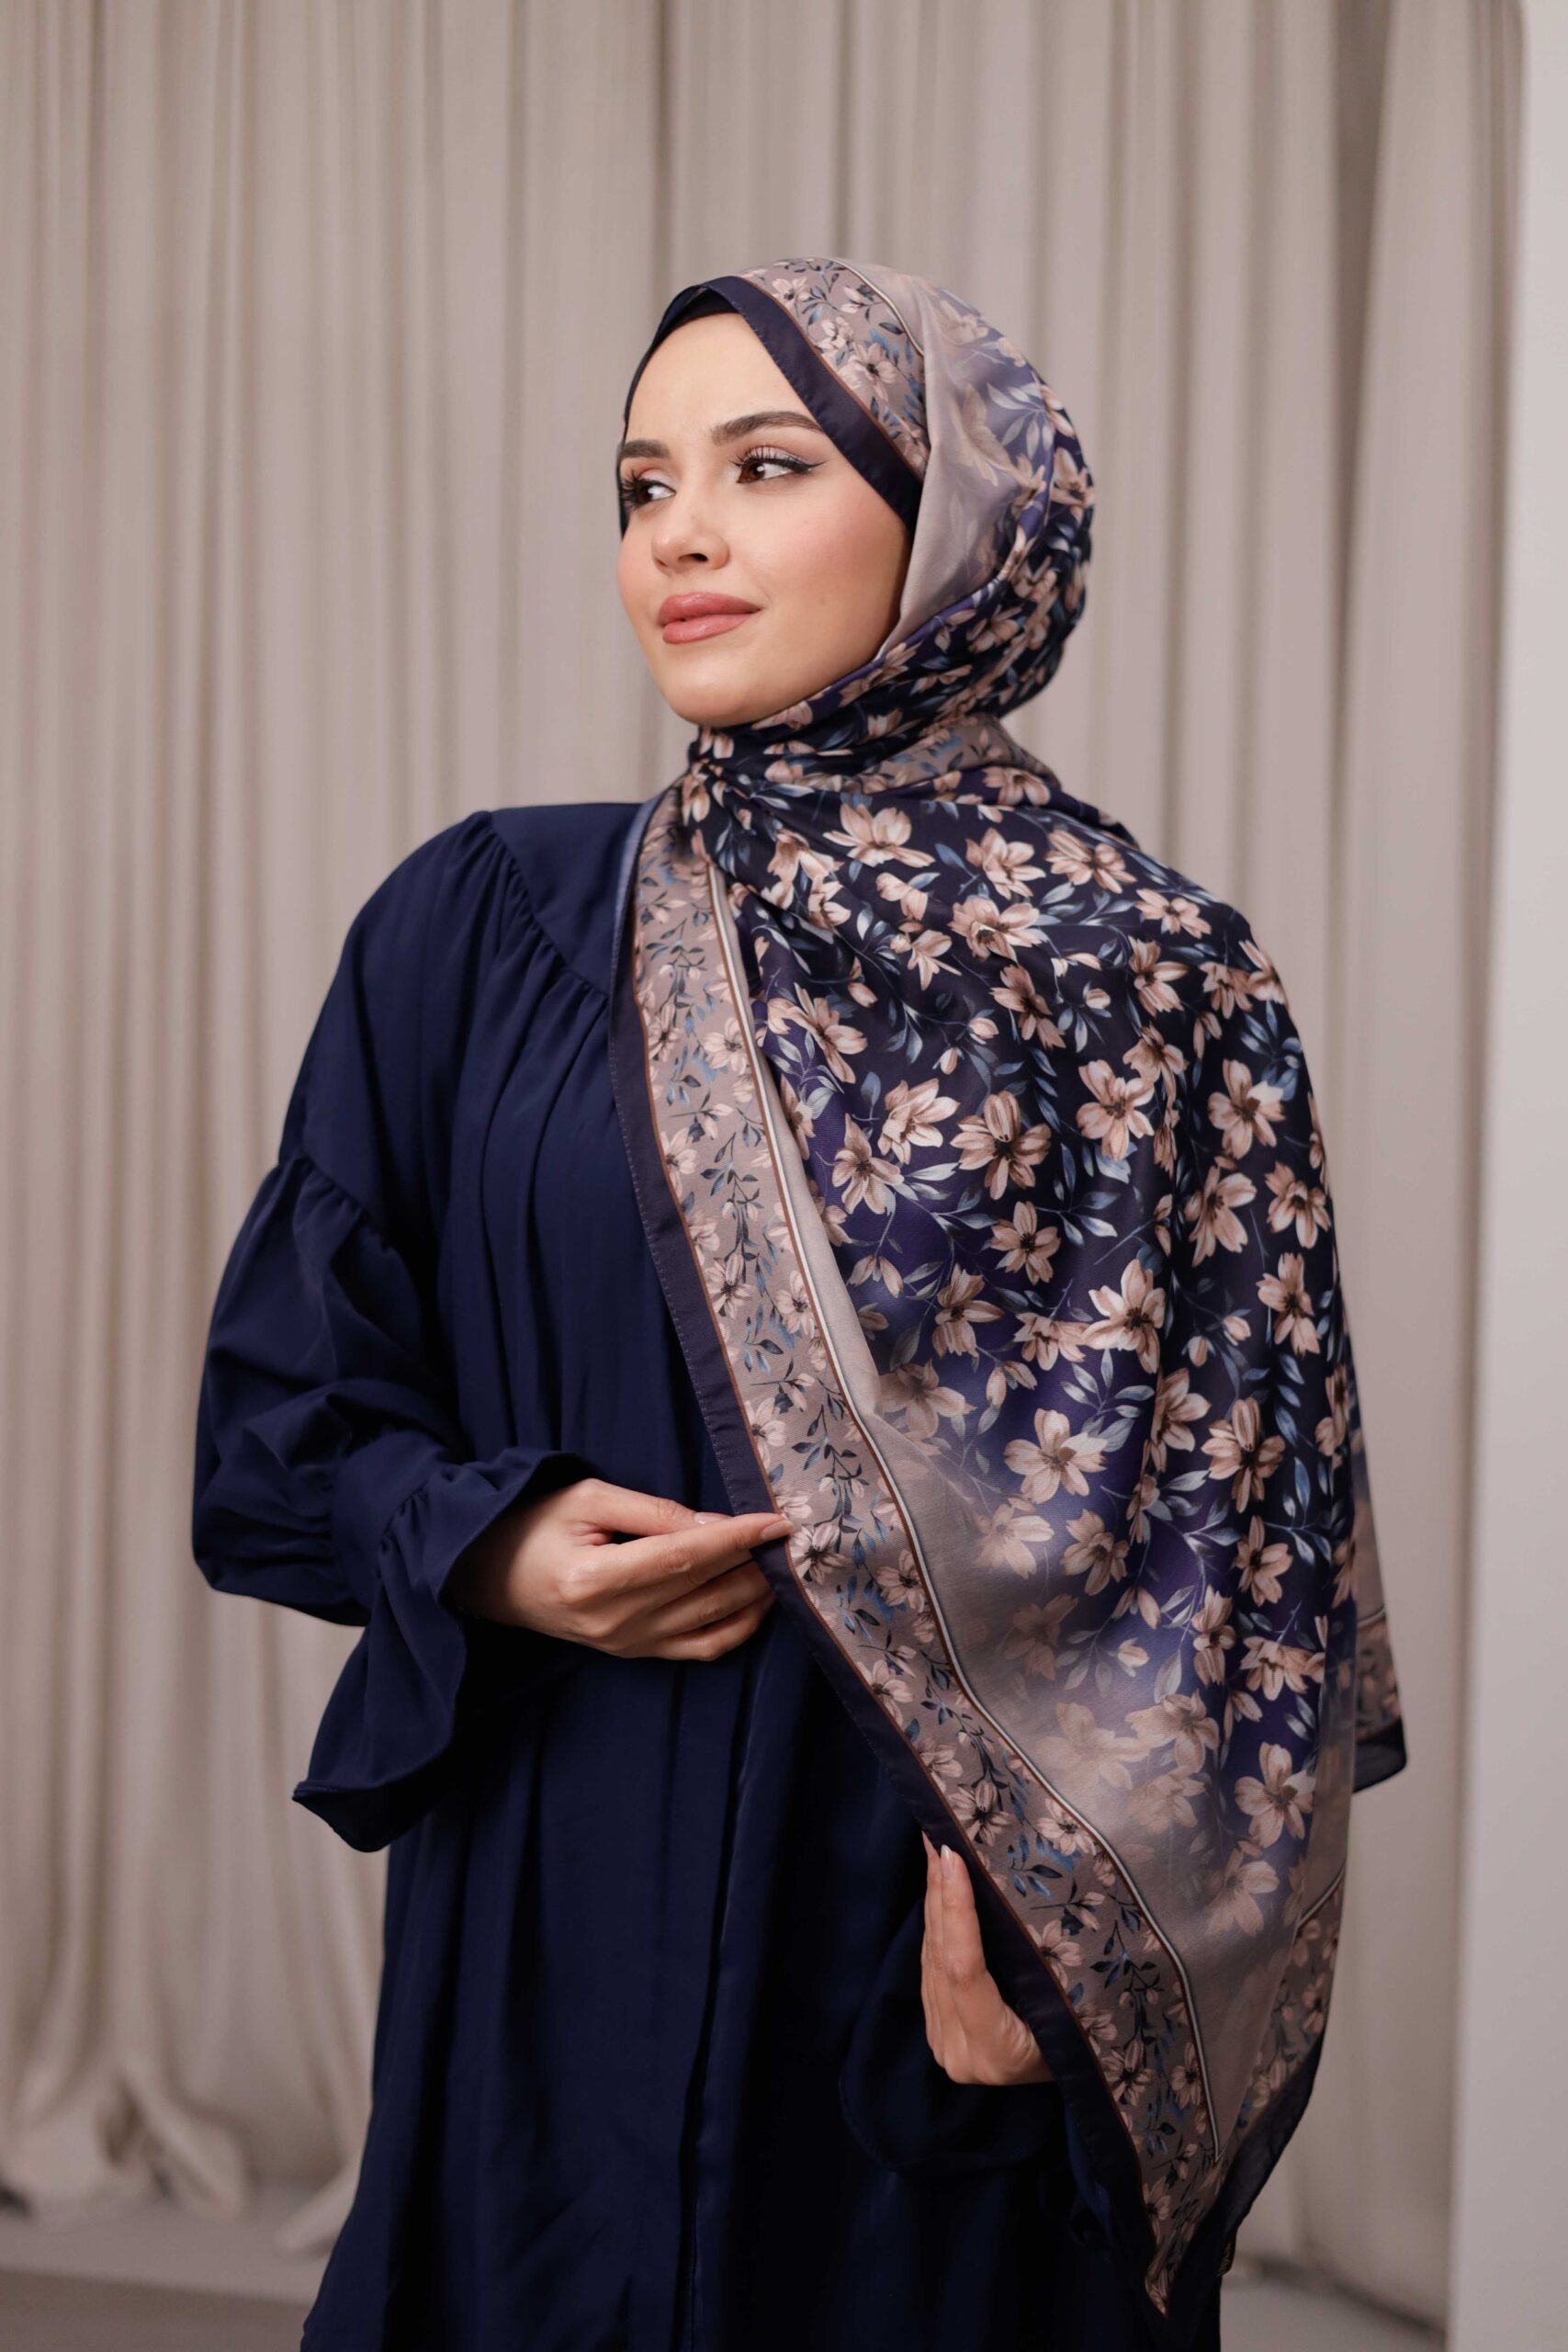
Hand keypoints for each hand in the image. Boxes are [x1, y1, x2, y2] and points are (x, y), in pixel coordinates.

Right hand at [443, 1475, 788, 1660]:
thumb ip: (652, 1511)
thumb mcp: (588, 1499)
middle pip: (705, 1590)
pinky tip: (757, 1600)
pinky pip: (700, 1649)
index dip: (736, 1539)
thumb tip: (714, 1524)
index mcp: (596, 1578)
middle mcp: (615, 1621)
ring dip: (754, 1594)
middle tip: (787, 1535)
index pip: (684, 1557)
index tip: (776, 1521)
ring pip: (712, 1624)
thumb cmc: (533, 1526)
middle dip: (754, 1562)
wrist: (488, 1577)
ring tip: (778, 1563)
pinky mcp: (634, 1654)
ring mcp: (626, 1644)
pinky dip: (737, 1627)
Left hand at [919, 1831, 1053, 2085]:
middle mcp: (958, 2051)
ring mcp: (942, 2042)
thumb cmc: (1088, 2040)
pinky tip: (940, 1885)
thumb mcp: (1077, 2009)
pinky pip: (931, 1965)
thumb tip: (1015, 1892)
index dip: (957, 1911)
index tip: (953, 1856)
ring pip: (932, 1957)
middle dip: (941, 1892)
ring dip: (935, 1900)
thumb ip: (1042, 1969)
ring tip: (938, 1847)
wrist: (1076, 2082)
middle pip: (942, 1958)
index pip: (965, 1970)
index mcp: (996, 2052)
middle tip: (939, 1835)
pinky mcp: (936, 2027)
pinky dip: (937, 1922)